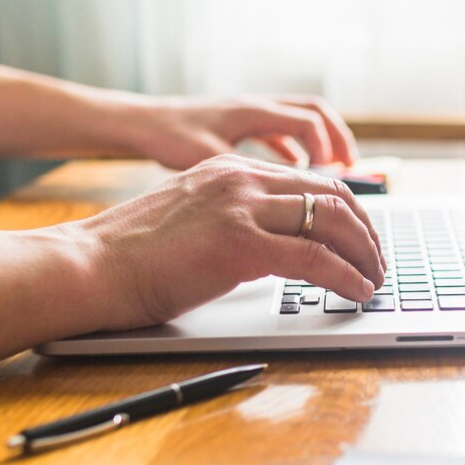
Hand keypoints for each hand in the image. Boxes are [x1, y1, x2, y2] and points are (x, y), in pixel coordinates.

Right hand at [68, 155, 385, 329]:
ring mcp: (239, 207)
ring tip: (375, 281)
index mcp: (228, 171)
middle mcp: (239, 179)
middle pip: (331, 196)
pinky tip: (357, 293)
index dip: (347, 213)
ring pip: (331, 222)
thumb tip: (272, 252)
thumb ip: (232, 224)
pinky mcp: (238, 243)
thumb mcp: (190, 223)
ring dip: (364, 255)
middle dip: (366, 233)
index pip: (309, 182)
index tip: (362, 239)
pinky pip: (314, 257)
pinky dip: (346, 276)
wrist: (86, 266)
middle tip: (378, 263)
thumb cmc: (126, 258)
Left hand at [121, 93, 358, 169]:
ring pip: (300, 120)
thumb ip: (245, 173)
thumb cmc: (167, 136)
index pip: (308, 121)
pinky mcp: (241, 126)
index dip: (326, 148)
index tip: (335, 176)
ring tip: (335, 175)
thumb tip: (282, 195)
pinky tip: (298, 179)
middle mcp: (256, 106)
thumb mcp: (206, 156)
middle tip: (352, 170)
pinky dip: (298, 150)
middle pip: (315, 113)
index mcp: (252, 111)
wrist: (139, 123)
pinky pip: (280, 132)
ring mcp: (250, 114)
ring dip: (321, 144)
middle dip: (338, 140)